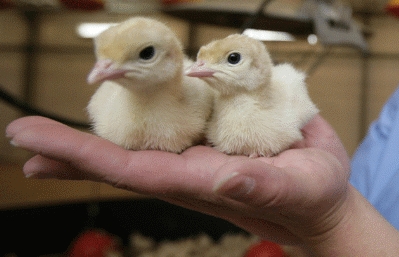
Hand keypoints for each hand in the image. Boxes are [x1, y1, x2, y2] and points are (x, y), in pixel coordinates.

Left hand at [6, 115, 348, 246]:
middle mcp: (189, 170)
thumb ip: (261, 185)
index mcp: (202, 182)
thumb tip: (222, 177)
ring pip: (134, 146)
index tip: (33, 148)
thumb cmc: (312, 196)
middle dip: (69, 151)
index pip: (131, 170)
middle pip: (119, 160)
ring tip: (44, 138)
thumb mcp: (297, 188)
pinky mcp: (209, 144)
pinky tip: (114, 119)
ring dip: (88, 142)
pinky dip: (132, 123)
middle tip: (21, 141)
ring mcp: (196, 156)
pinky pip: (163, 130)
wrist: (319, 201)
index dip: (81, 157)